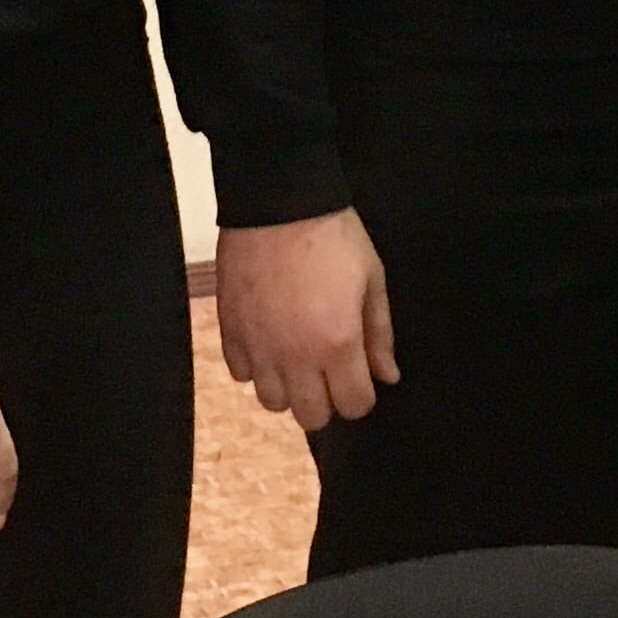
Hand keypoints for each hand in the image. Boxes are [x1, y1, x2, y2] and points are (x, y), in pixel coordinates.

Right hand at [213, 208, 395, 432]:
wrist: (278, 201)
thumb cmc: (334, 236)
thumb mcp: (372, 279)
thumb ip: (379, 334)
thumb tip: (387, 376)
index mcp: (336, 344)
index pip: (353, 405)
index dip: (362, 396)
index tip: (360, 376)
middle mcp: (295, 357)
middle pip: (311, 417)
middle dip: (327, 400)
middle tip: (329, 370)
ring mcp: (258, 347)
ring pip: (272, 402)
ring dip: (288, 387)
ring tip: (296, 358)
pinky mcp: (230, 331)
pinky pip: (240, 373)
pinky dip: (255, 365)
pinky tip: (268, 340)